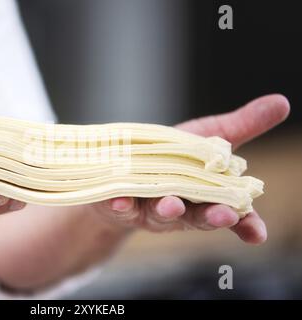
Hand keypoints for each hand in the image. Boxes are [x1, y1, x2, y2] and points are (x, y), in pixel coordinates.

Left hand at [90, 94, 289, 243]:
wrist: (127, 166)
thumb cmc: (172, 154)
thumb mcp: (207, 136)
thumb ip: (241, 126)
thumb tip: (282, 102)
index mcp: (206, 195)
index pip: (232, 214)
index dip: (246, 224)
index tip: (258, 234)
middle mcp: (182, 208)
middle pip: (199, 216)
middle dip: (212, 217)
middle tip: (224, 215)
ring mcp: (151, 209)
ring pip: (162, 214)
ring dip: (168, 210)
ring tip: (172, 205)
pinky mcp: (122, 206)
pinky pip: (121, 208)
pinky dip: (121, 204)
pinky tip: (120, 199)